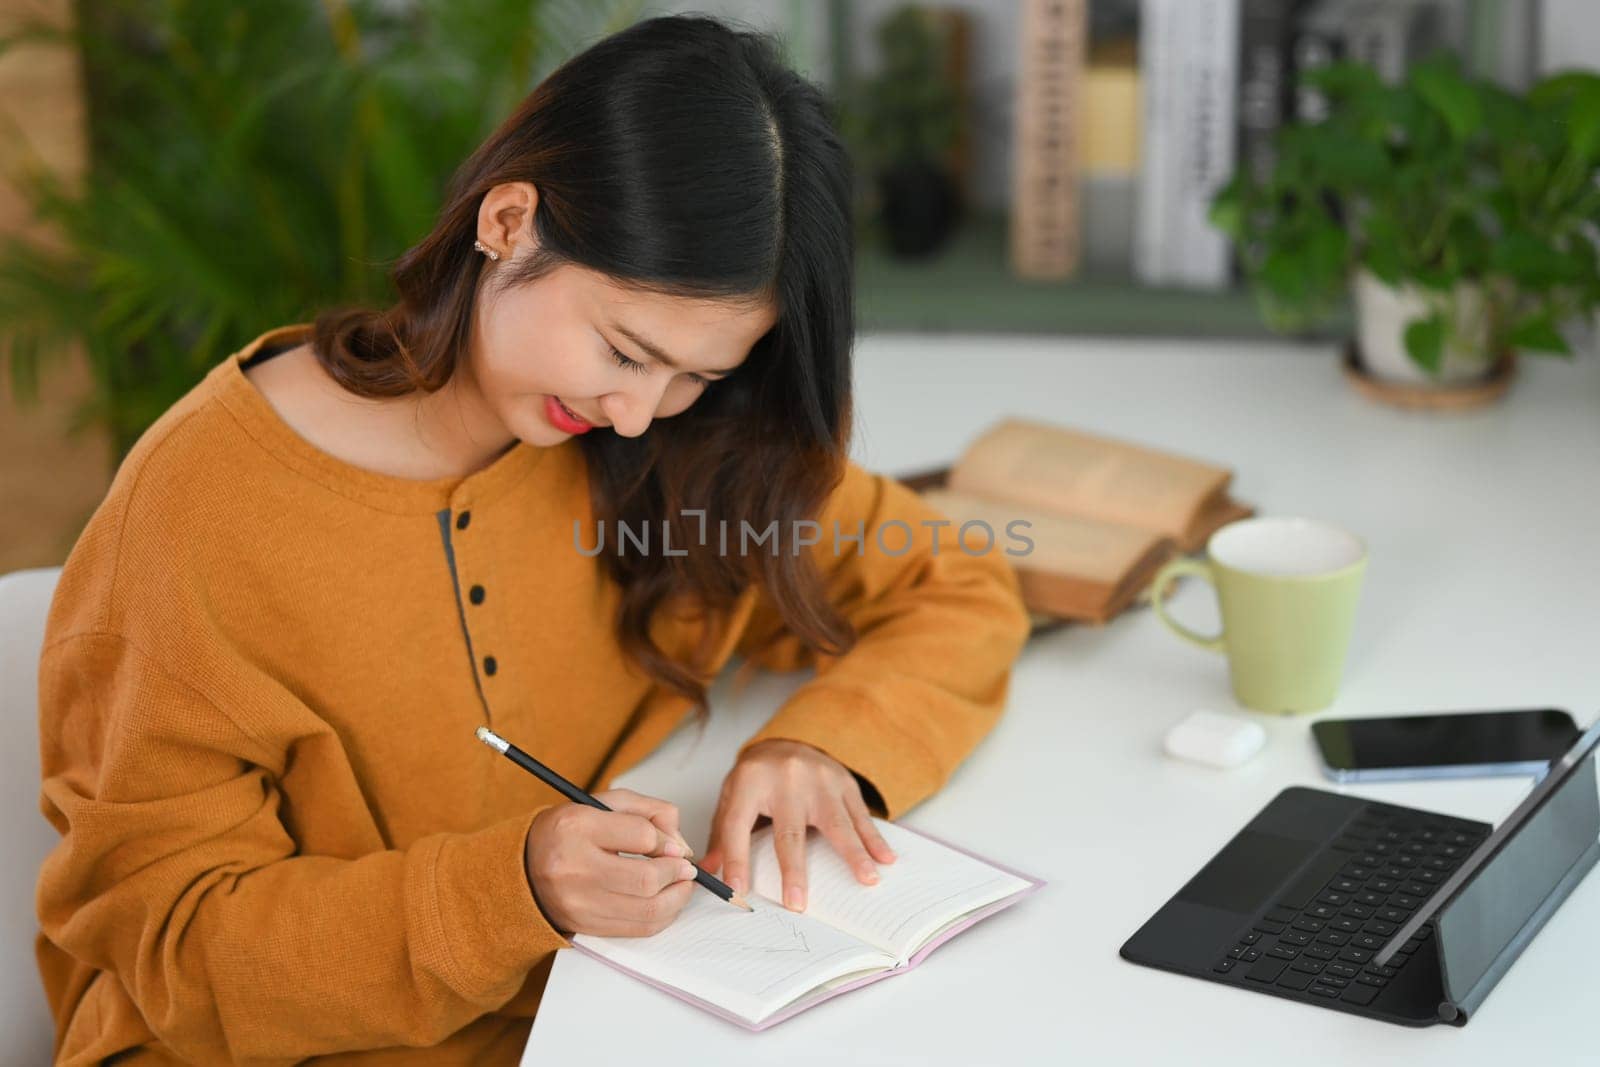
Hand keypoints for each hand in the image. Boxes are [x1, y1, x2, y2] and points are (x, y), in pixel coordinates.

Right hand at [523, 788, 698, 936]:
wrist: (525, 867)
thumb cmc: (568, 833)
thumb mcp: (604, 803)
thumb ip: (648, 812)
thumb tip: (679, 844)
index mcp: (576, 826)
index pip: (641, 835)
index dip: (668, 841)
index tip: (675, 846)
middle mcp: (573, 867)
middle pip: (646, 879)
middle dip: (677, 873)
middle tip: (685, 868)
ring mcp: (577, 902)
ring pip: (647, 910)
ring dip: (676, 898)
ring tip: (681, 884)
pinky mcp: (584, 926)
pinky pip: (637, 929)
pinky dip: (661, 917)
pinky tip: (665, 902)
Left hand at [701, 739, 895, 912]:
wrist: (789, 738)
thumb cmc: (758, 776)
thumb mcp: (732, 797)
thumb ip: (721, 835)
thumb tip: (708, 873)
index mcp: (750, 782)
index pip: (739, 825)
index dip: (737, 859)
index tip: (737, 890)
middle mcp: (785, 779)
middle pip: (790, 831)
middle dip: (794, 870)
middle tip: (797, 903)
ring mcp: (818, 779)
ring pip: (835, 821)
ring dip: (854, 853)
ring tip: (867, 878)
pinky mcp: (843, 782)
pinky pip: (859, 814)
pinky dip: (874, 839)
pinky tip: (885, 858)